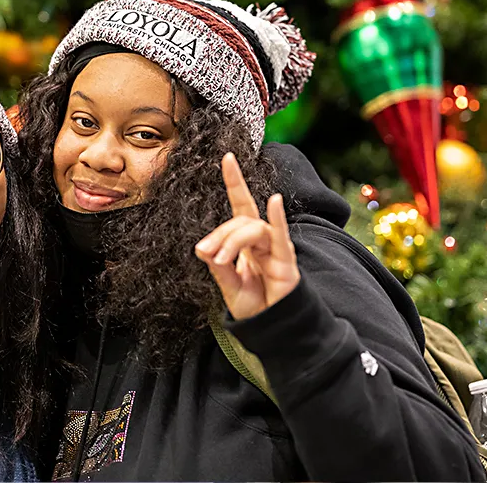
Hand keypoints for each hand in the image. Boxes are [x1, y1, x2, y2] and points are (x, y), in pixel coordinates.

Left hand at [195, 153, 299, 319]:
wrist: (271, 329)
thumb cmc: (254, 307)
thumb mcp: (228, 286)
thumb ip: (217, 266)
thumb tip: (201, 248)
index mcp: (247, 243)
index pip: (241, 205)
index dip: (235, 181)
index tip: (227, 158)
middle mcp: (262, 241)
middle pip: (240, 220)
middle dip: (220, 235)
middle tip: (206, 253)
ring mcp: (275, 249)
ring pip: (252, 229)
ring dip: (232, 241)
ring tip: (221, 261)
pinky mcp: (286, 261)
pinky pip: (281, 235)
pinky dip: (277, 217)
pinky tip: (274, 202)